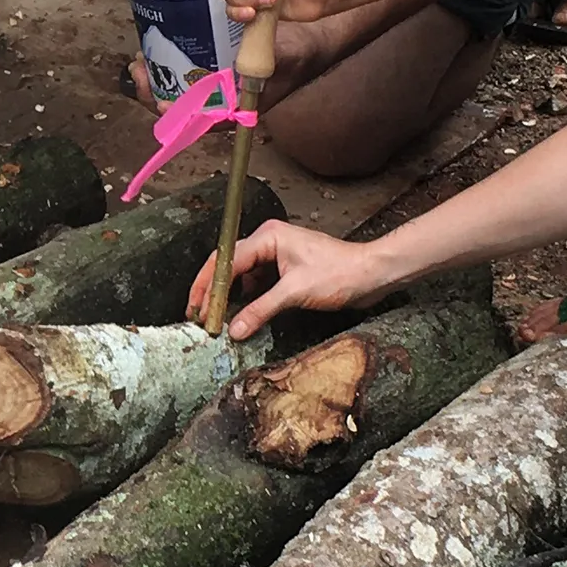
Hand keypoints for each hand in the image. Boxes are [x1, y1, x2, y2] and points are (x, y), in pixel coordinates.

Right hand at [186, 220, 390, 339]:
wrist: (370, 274)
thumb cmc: (339, 274)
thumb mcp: (295, 293)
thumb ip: (261, 310)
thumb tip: (233, 329)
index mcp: (268, 236)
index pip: (227, 261)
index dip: (210, 288)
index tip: (199, 311)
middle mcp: (269, 240)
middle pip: (228, 264)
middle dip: (211, 290)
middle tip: (196, 314)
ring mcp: (277, 253)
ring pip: (241, 273)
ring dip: (227, 295)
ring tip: (214, 318)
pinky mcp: (285, 268)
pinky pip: (256, 281)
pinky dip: (245, 297)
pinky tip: (240, 313)